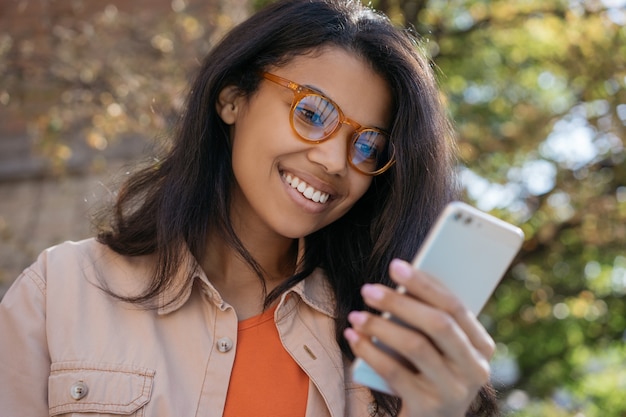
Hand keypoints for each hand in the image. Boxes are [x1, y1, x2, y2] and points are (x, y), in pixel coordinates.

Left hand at [344, 259, 495, 416]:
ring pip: (415, 346)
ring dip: (380, 326)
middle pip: (438, 324)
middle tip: (368, 289)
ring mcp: (454, 390)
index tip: (395, 266)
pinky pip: (394, 372)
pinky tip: (354, 338)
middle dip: (399, 302)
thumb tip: (400, 281)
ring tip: (357, 314)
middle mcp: (474, 369)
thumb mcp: (439, 348)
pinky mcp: (428, 407)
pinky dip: (370, 351)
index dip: (424, 283)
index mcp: (482, 346)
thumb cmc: (429, 371)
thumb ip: (430, 320)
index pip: (455, 306)